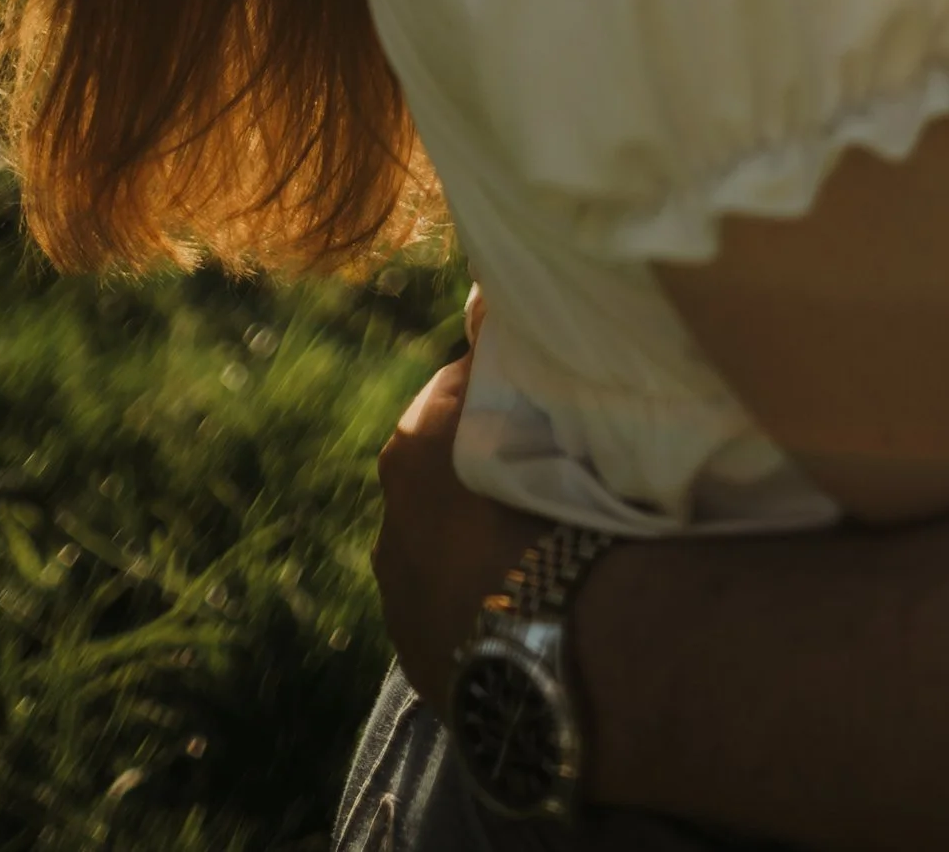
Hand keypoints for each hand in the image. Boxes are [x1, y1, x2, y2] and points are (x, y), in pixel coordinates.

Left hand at [373, 328, 529, 699]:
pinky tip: (531, 600)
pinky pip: (456, 609)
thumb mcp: (534, 410)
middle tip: (557, 469)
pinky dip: (484, 599)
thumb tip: (480, 285)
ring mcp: (400, 600)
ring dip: (482, 537)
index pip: (461, 389)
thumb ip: (500, 349)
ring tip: (548, 541)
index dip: (508, 389)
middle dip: (489, 465)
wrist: (553, 649)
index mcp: (413, 448)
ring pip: (446, 544)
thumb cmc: (559, 507)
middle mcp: (389, 521)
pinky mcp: (420, 664)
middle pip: (448, 469)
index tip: (552, 399)